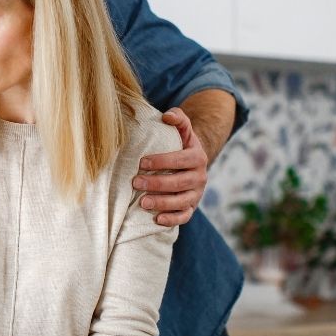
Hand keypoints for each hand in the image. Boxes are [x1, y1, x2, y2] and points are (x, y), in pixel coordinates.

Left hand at [133, 107, 207, 226]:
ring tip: (142, 202)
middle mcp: (200, 177)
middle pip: (179, 182)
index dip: (162, 161)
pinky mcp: (191, 207)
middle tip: (135, 182)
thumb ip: (178, 118)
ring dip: (162, 203)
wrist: (191, 164)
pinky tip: (156, 219)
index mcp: (197, 157)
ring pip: (181, 202)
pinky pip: (184, 217)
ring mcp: (196, 194)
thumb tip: (167, 116)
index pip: (181, 160)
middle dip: (157, 183)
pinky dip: (172, 220)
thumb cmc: (180, 145)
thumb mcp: (182, 130)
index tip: (141, 163)